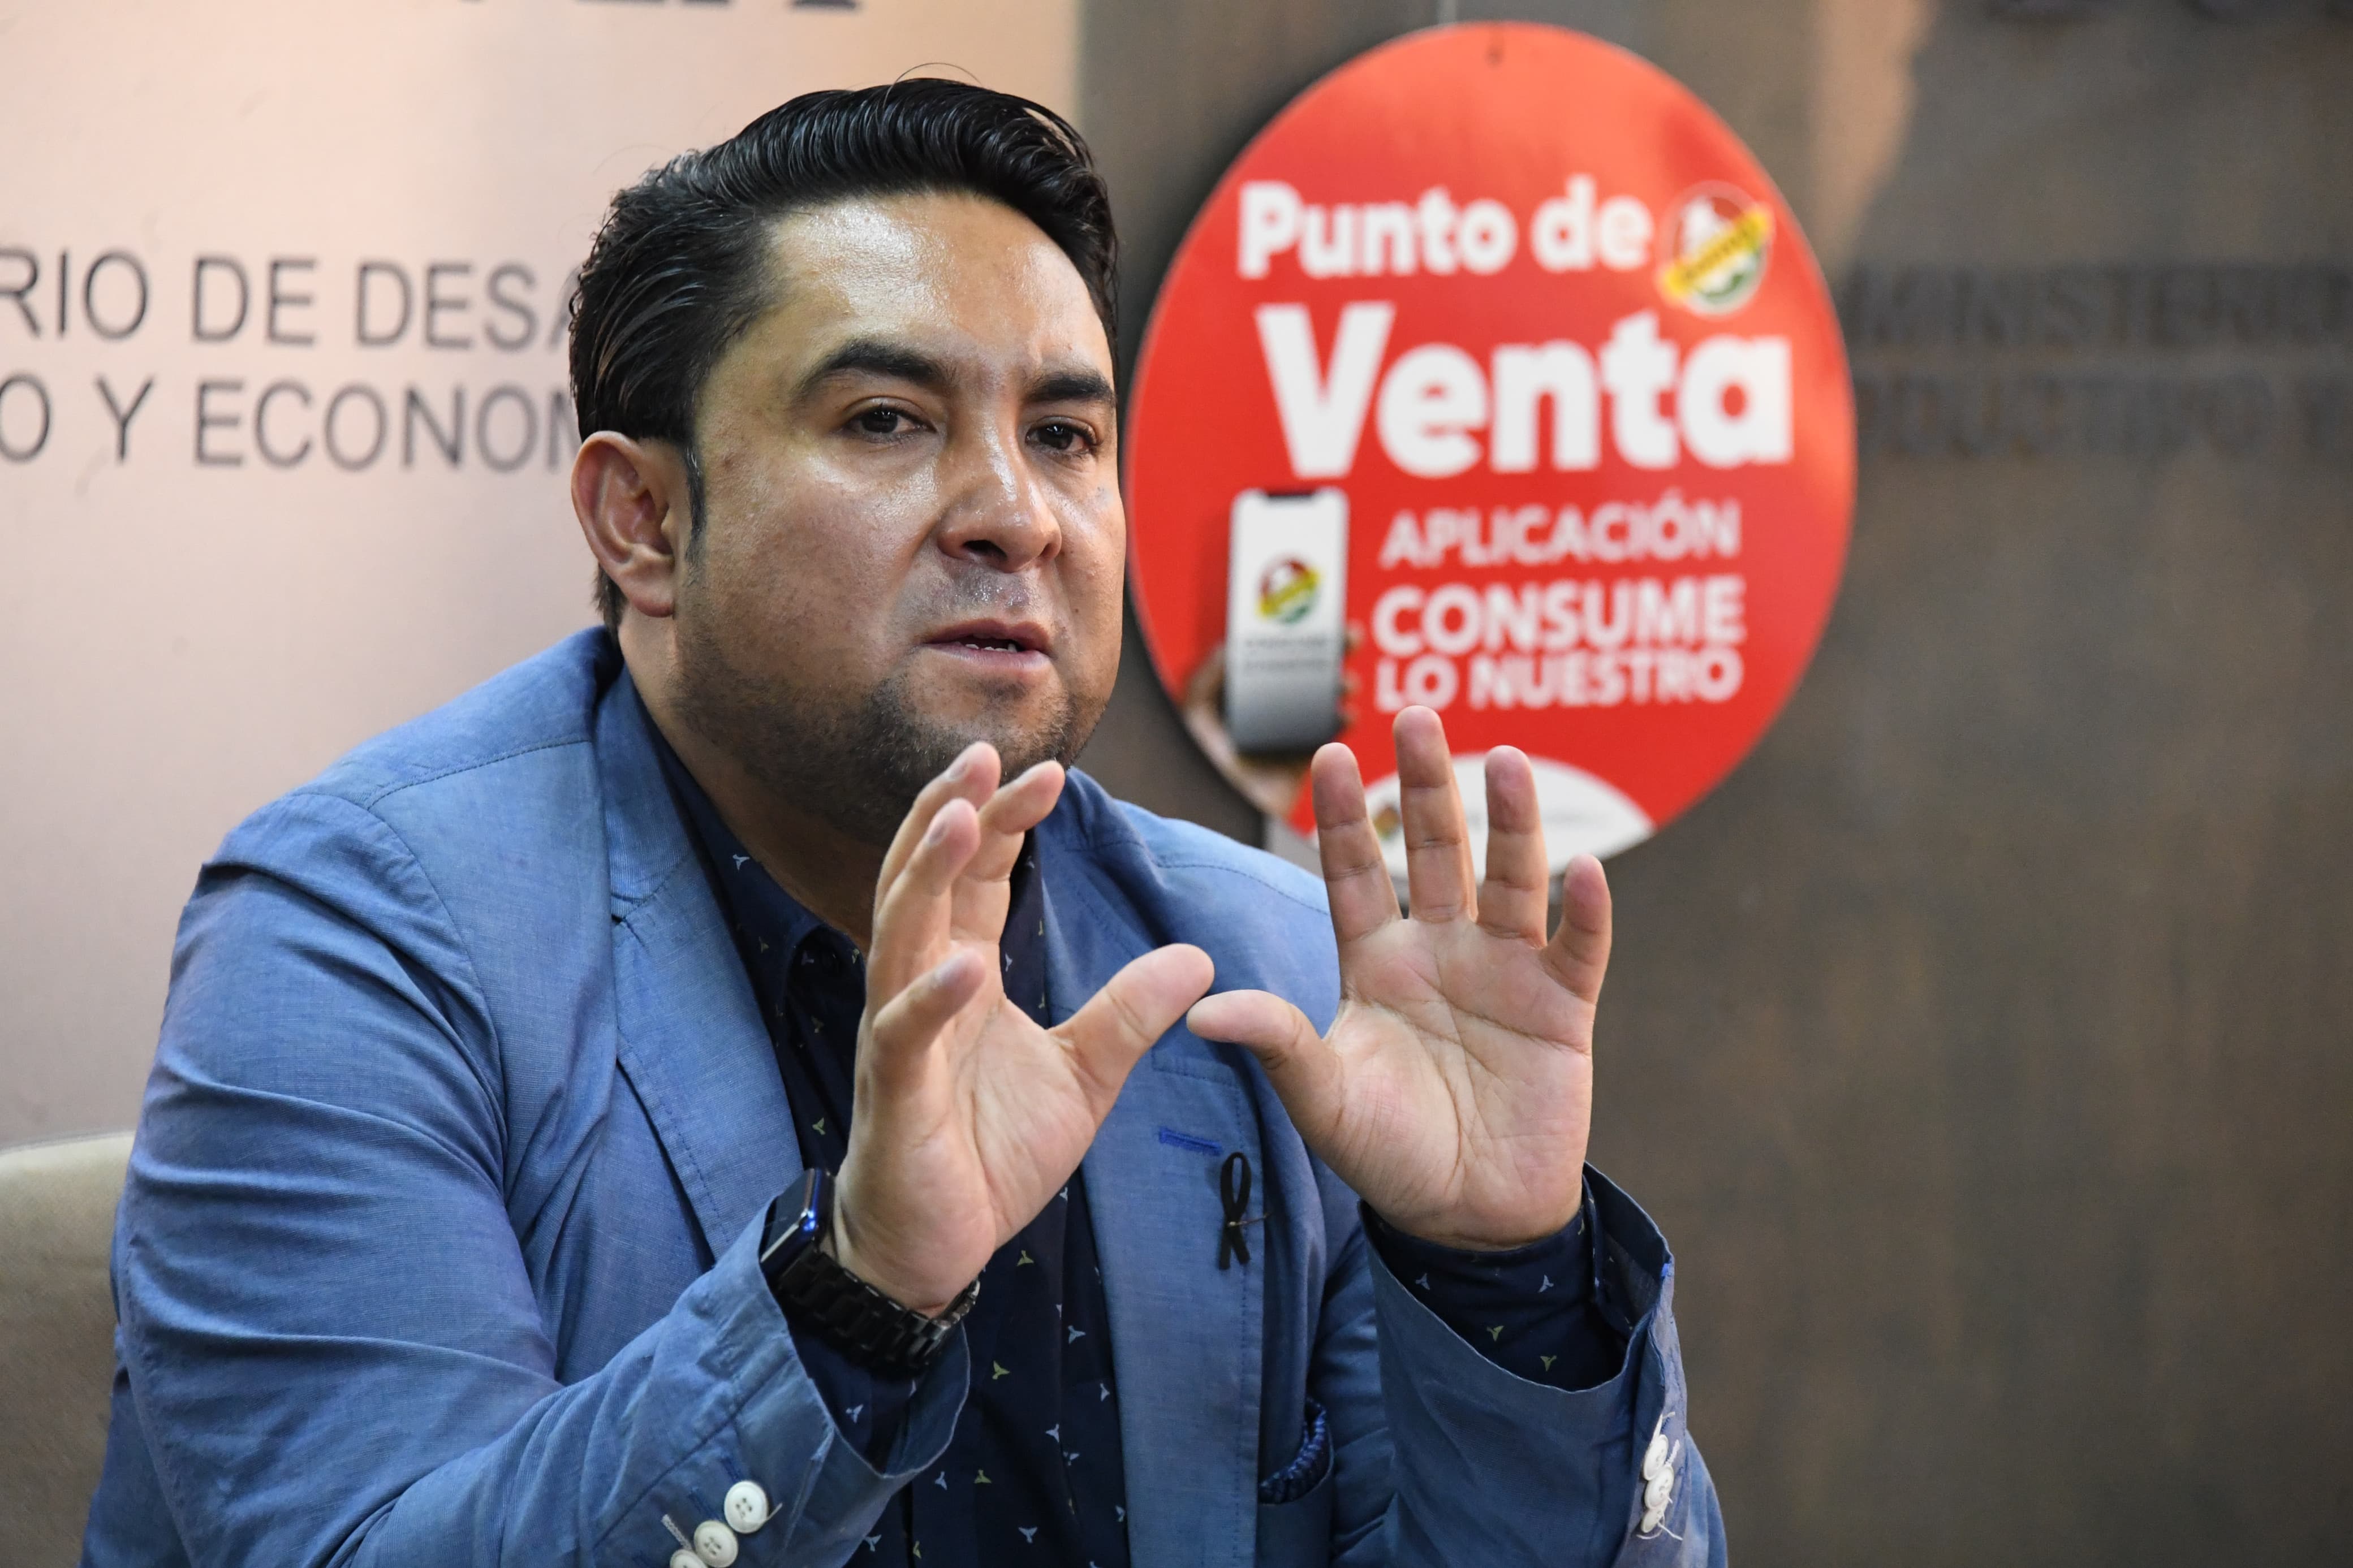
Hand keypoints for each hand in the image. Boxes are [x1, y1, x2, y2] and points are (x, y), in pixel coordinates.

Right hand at [831, 744, 1214, 1313]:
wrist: (935, 1246)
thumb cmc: (989, 1154)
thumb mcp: (1084, 1075)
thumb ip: (1130, 1013)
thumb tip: (1198, 957)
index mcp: (961, 973)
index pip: (975, 875)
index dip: (1006, 819)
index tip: (1050, 769)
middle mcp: (920, 987)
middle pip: (926, 878)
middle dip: (954, 810)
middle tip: (988, 749)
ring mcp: (899, 1036)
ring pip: (900, 934)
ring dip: (929, 871)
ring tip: (965, 814)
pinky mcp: (894, 1095)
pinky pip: (905, 1034)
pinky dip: (931, 996)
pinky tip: (965, 962)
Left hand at [1187, 707, 1610, 1250]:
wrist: (1466, 1218)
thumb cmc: (1387, 1154)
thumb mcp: (1322, 1100)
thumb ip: (1276, 1046)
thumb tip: (1201, 1012)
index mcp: (1377, 963)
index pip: (1353, 873)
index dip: (1340, 818)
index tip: (1326, 754)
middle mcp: (1441, 951)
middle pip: (1432, 853)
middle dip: (1425, 787)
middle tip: (1416, 718)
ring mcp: (1505, 972)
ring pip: (1508, 879)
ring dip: (1509, 822)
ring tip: (1503, 759)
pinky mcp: (1562, 1008)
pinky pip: (1577, 949)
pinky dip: (1583, 911)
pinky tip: (1584, 869)